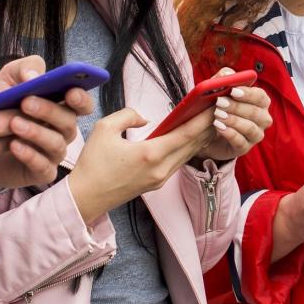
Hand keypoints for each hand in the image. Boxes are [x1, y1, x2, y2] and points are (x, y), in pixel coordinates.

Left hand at [0, 55, 96, 189]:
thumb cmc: (0, 110)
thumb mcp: (7, 81)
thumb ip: (23, 70)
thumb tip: (34, 77)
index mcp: (60, 106)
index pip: (82, 104)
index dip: (81, 98)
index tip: (70, 92)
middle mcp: (62, 130)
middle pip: (68, 121)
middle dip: (49, 111)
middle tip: (25, 103)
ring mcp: (54, 152)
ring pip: (56, 143)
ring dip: (36, 132)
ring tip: (14, 124)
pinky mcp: (42, 172)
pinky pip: (43, 166)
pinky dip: (30, 155)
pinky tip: (14, 146)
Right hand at [65, 103, 216, 223]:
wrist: (85, 198)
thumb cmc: (92, 164)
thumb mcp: (105, 129)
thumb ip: (128, 115)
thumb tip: (145, 118)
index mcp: (150, 154)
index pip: (186, 134)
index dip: (203, 119)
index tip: (215, 106)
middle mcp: (161, 169)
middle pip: (193, 145)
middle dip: (207, 126)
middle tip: (218, 108)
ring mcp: (161, 178)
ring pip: (188, 154)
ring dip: (200, 138)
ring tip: (209, 120)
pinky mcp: (157, 183)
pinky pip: (178, 162)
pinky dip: (188, 148)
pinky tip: (191, 137)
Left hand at [197, 68, 272, 161]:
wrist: (205, 132)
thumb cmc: (216, 107)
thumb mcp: (216, 91)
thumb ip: (222, 80)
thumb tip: (228, 74)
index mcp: (259, 102)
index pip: (261, 97)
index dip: (248, 94)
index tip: (233, 91)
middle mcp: (262, 119)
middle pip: (256, 113)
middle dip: (237, 107)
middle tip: (219, 103)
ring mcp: (255, 135)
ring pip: (250, 128)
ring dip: (233, 120)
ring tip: (217, 115)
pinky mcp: (245, 148)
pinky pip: (241, 142)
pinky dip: (230, 133)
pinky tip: (219, 127)